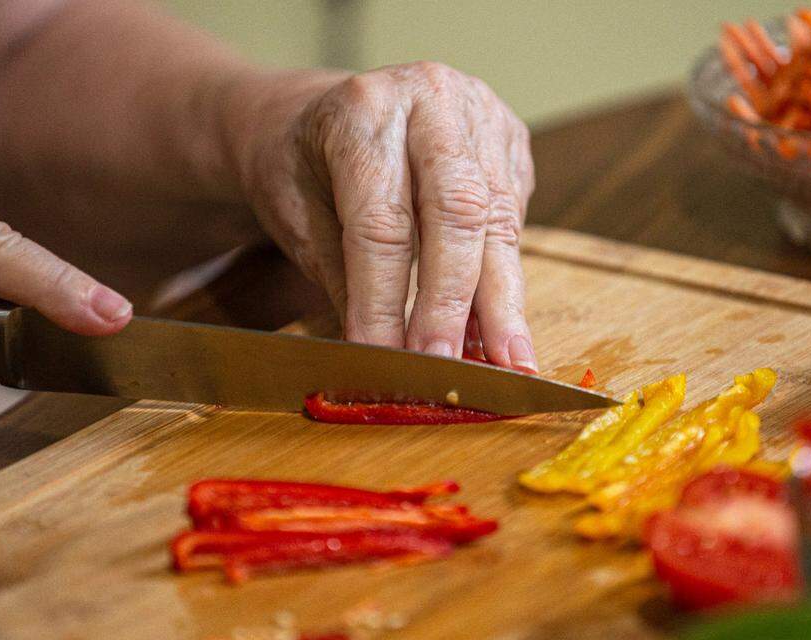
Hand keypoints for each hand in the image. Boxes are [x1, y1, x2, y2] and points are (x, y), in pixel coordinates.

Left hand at [235, 62, 536, 370]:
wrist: (320, 112)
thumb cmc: (299, 165)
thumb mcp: (296, 216)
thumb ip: (342, 278)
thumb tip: (382, 355)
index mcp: (364, 110)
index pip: (382, 222)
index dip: (385, 300)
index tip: (385, 361)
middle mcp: (432, 100)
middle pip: (457, 213)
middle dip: (453, 302)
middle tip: (450, 369)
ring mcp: (481, 114)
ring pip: (499, 220)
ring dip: (502, 303)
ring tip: (509, 366)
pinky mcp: (510, 140)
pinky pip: (513, 218)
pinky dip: (505, 280)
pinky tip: (503, 330)